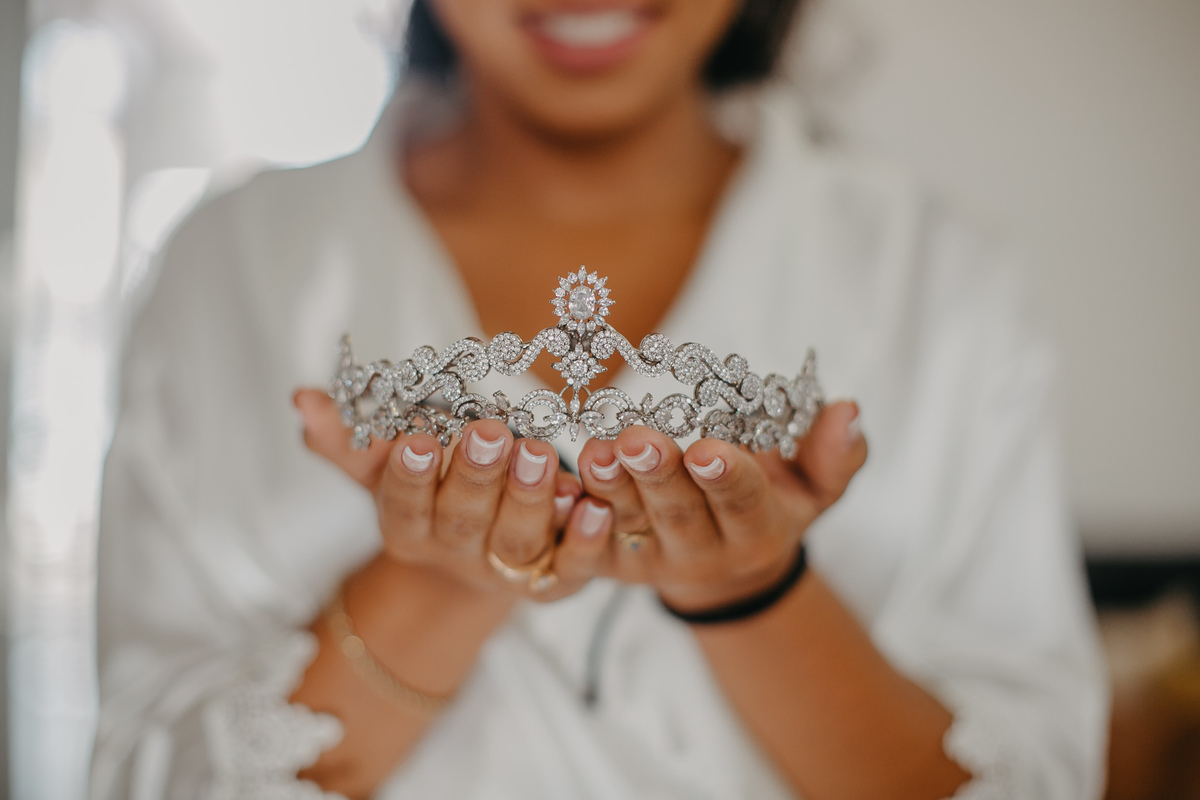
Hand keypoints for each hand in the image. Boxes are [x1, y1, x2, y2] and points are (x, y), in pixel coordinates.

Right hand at [293, 389, 607, 601]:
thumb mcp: (382, 468)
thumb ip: (346, 438)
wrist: (473, 554)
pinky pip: (571, 571)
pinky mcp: (555, 581)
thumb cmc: (428, 495)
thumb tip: (302, 398)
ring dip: (530, 500)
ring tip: (540, 454)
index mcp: (411, 532)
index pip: (405, 508)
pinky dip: (586, 544)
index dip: (411, 478)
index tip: (417, 438)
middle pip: (464, 523)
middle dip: (477, 478)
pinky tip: (597, 506)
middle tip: (491, 433)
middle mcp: (458, 556)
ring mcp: (507, 572)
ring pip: (517, 543)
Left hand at [574, 401, 866, 612]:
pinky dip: (570, 514)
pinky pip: (584, 543)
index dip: (725, 476)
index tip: (709, 448)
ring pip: (627, 521)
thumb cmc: (772, 505)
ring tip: (596, 451)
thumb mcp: (815, 489)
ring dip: (609, 486)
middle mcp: (702, 552)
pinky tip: (559, 482)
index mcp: (756, 532)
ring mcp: (651, 559)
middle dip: (657, 475)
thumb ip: (834, 456)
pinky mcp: (609, 562)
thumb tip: (848, 411)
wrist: (724, 563)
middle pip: (677, 512)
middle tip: (637, 439)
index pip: (741, 502)